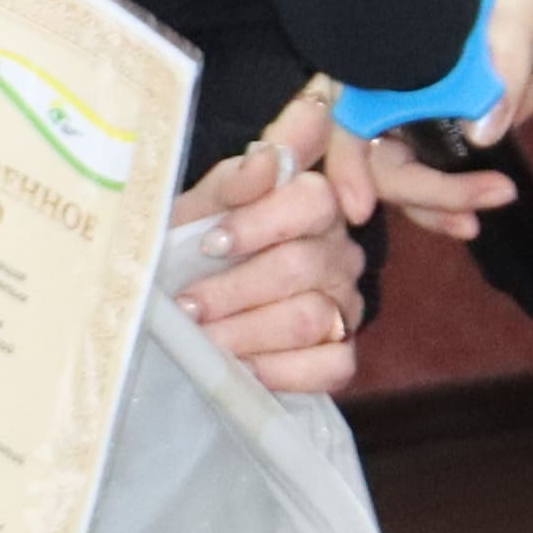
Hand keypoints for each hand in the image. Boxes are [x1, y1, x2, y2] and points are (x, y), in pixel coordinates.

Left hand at [164, 85, 370, 396]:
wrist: (186, 300)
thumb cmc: (197, 245)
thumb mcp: (203, 206)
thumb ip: (233, 180)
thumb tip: (265, 161)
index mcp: (312, 203)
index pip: (314, 199)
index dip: (261, 222)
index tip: (211, 245)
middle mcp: (339, 251)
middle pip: (303, 265)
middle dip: (235, 289)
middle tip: (188, 305)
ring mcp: (346, 304)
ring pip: (312, 318)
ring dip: (247, 332)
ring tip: (203, 339)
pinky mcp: (342, 353)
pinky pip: (332, 366)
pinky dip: (281, 371)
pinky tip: (242, 368)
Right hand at [289, 0, 532, 242]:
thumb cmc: (528, 3)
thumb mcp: (517, 21)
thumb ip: (502, 69)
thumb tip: (481, 132)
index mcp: (383, 49)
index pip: (342, 107)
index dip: (343, 157)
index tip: (359, 206)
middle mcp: (384, 87)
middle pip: (368, 154)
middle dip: (415, 190)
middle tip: (467, 213)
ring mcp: (408, 118)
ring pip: (395, 176)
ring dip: (432, 205)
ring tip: (477, 220)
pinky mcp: (434, 144)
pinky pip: (422, 184)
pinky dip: (442, 207)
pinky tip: (469, 221)